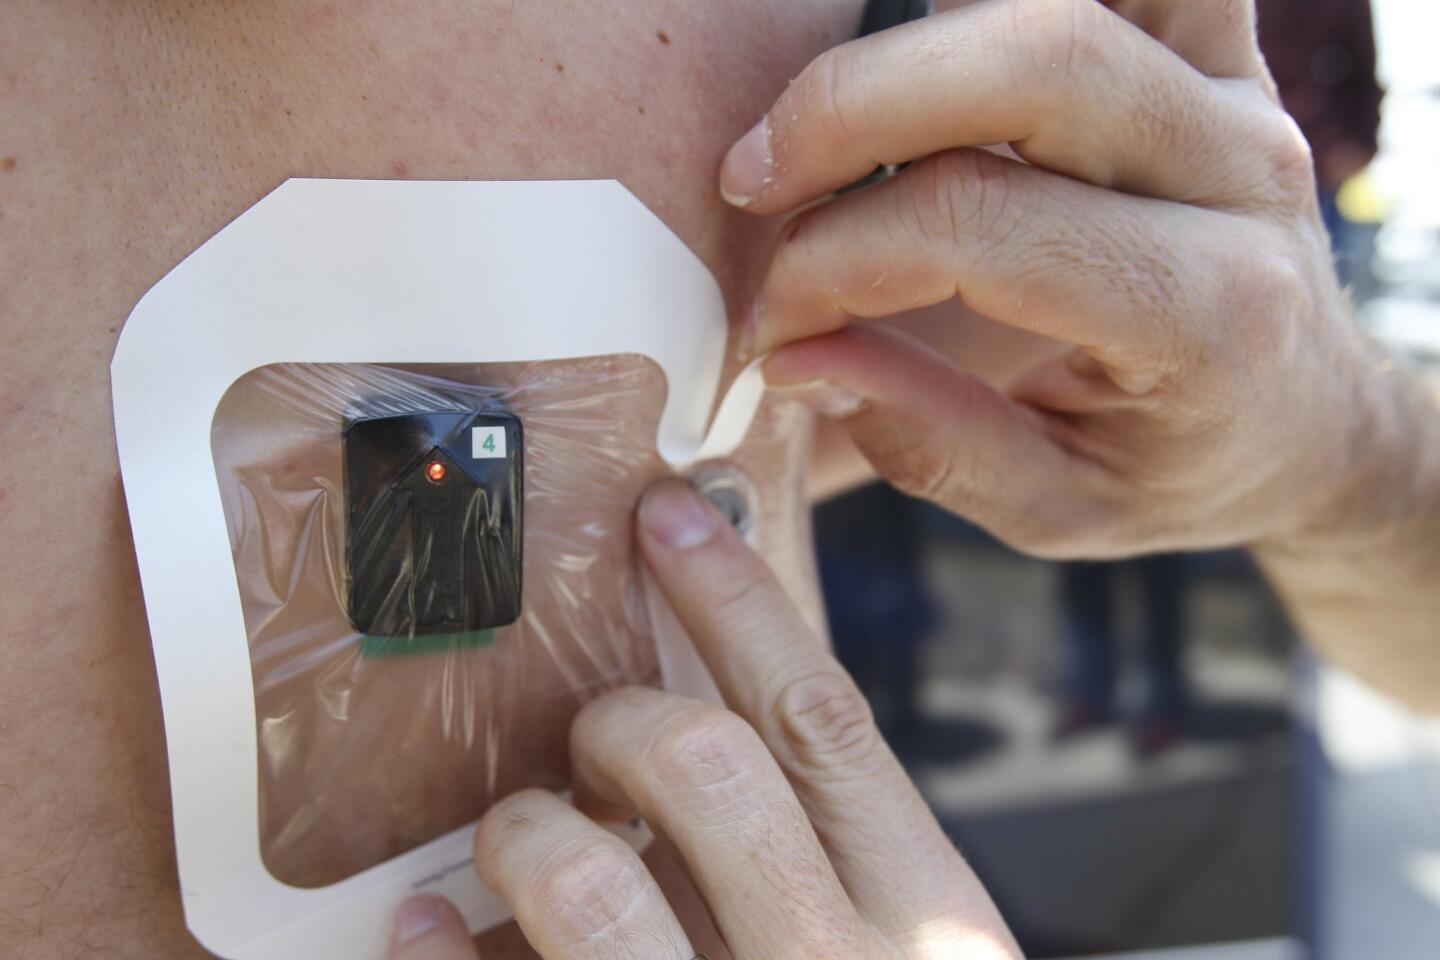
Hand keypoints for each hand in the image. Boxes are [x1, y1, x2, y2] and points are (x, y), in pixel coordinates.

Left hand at [388, 480, 1018, 959]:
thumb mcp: (904, 954)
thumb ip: (831, 850)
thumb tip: (708, 701)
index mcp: (932, 920)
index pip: (820, 711)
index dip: (735, 595)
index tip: (662, 515)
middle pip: (707, 764)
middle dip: (620, 722)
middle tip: (591, 732)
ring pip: (596, 882)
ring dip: (530, 830)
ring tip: (521, 830)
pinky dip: (439, 959)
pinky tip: (417, 929)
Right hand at [724, 0, 1399, 557]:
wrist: (1306, 420)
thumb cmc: (1179, 468)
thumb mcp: (1057, 507)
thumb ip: (929, 441)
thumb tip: (798, 358)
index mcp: (1206, 316)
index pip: (979, 227)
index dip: (835, 260)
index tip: (773, 321)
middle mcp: (1240, 180)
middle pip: (1035, 62)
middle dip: (849, 109)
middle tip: (751, 182)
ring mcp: (1240, 94)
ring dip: (921, 35)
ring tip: (823, 109)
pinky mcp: (1223, 51)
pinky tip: (930, 33)